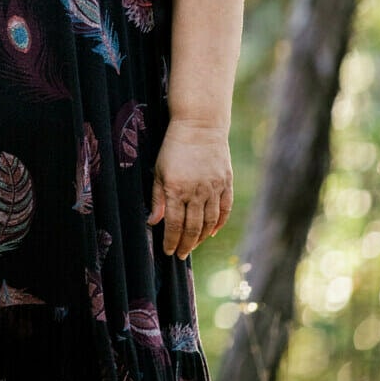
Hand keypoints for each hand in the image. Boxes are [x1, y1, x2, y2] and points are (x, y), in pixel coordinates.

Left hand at [147, 119, 232, 258]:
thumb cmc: (174, 146)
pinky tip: (212, 232)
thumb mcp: (159, 170)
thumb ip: (157, 197)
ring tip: (193, 245)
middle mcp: (196, 192)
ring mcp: (213, 188)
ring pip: (209, 222)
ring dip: (201, 237)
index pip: (173, 224)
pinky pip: (224, 209)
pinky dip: (219, 223)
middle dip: (185, 244)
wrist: (200, 125)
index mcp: (176, 189)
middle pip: (192, 227)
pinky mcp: (226, 183)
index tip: (168, 251)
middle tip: (180, 255)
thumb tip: (153, 222)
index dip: (170, 241)